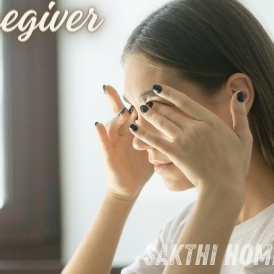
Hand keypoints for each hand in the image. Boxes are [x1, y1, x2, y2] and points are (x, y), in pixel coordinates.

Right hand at [95, 85, 153, 200]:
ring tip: (123, 110)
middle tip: (114, 86)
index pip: (132, 110)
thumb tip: (176, 118)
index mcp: (130, 130)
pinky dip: (100, 134)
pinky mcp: (108, 156)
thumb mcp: (151, 146)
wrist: (130, 188)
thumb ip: (157, 132)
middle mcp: (119, 134)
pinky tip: (97, 125)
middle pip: (117, 113)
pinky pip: (103, 143)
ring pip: (111, 125)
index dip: (134, 98)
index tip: (133, 84)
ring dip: (116, 117)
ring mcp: (112, 144)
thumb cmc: (140, 167)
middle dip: (115, 99)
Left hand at [131, 85, 251, 196]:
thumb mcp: (244, 138)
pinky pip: (155, 140)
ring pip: (162, 122)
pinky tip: (133, 128)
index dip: (169, 93)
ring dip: (149, 114)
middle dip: (156, 103)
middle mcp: (196, 127)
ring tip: (140, 109)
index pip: (185, 101)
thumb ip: (240, 115)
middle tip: (145, 99)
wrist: (224, 186)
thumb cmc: (235, 165)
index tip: (158, 88)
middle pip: (170, 111)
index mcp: (211, 121)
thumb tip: (239, 95)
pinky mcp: (176, 154)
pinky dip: (143, 133)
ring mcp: (185, 140)